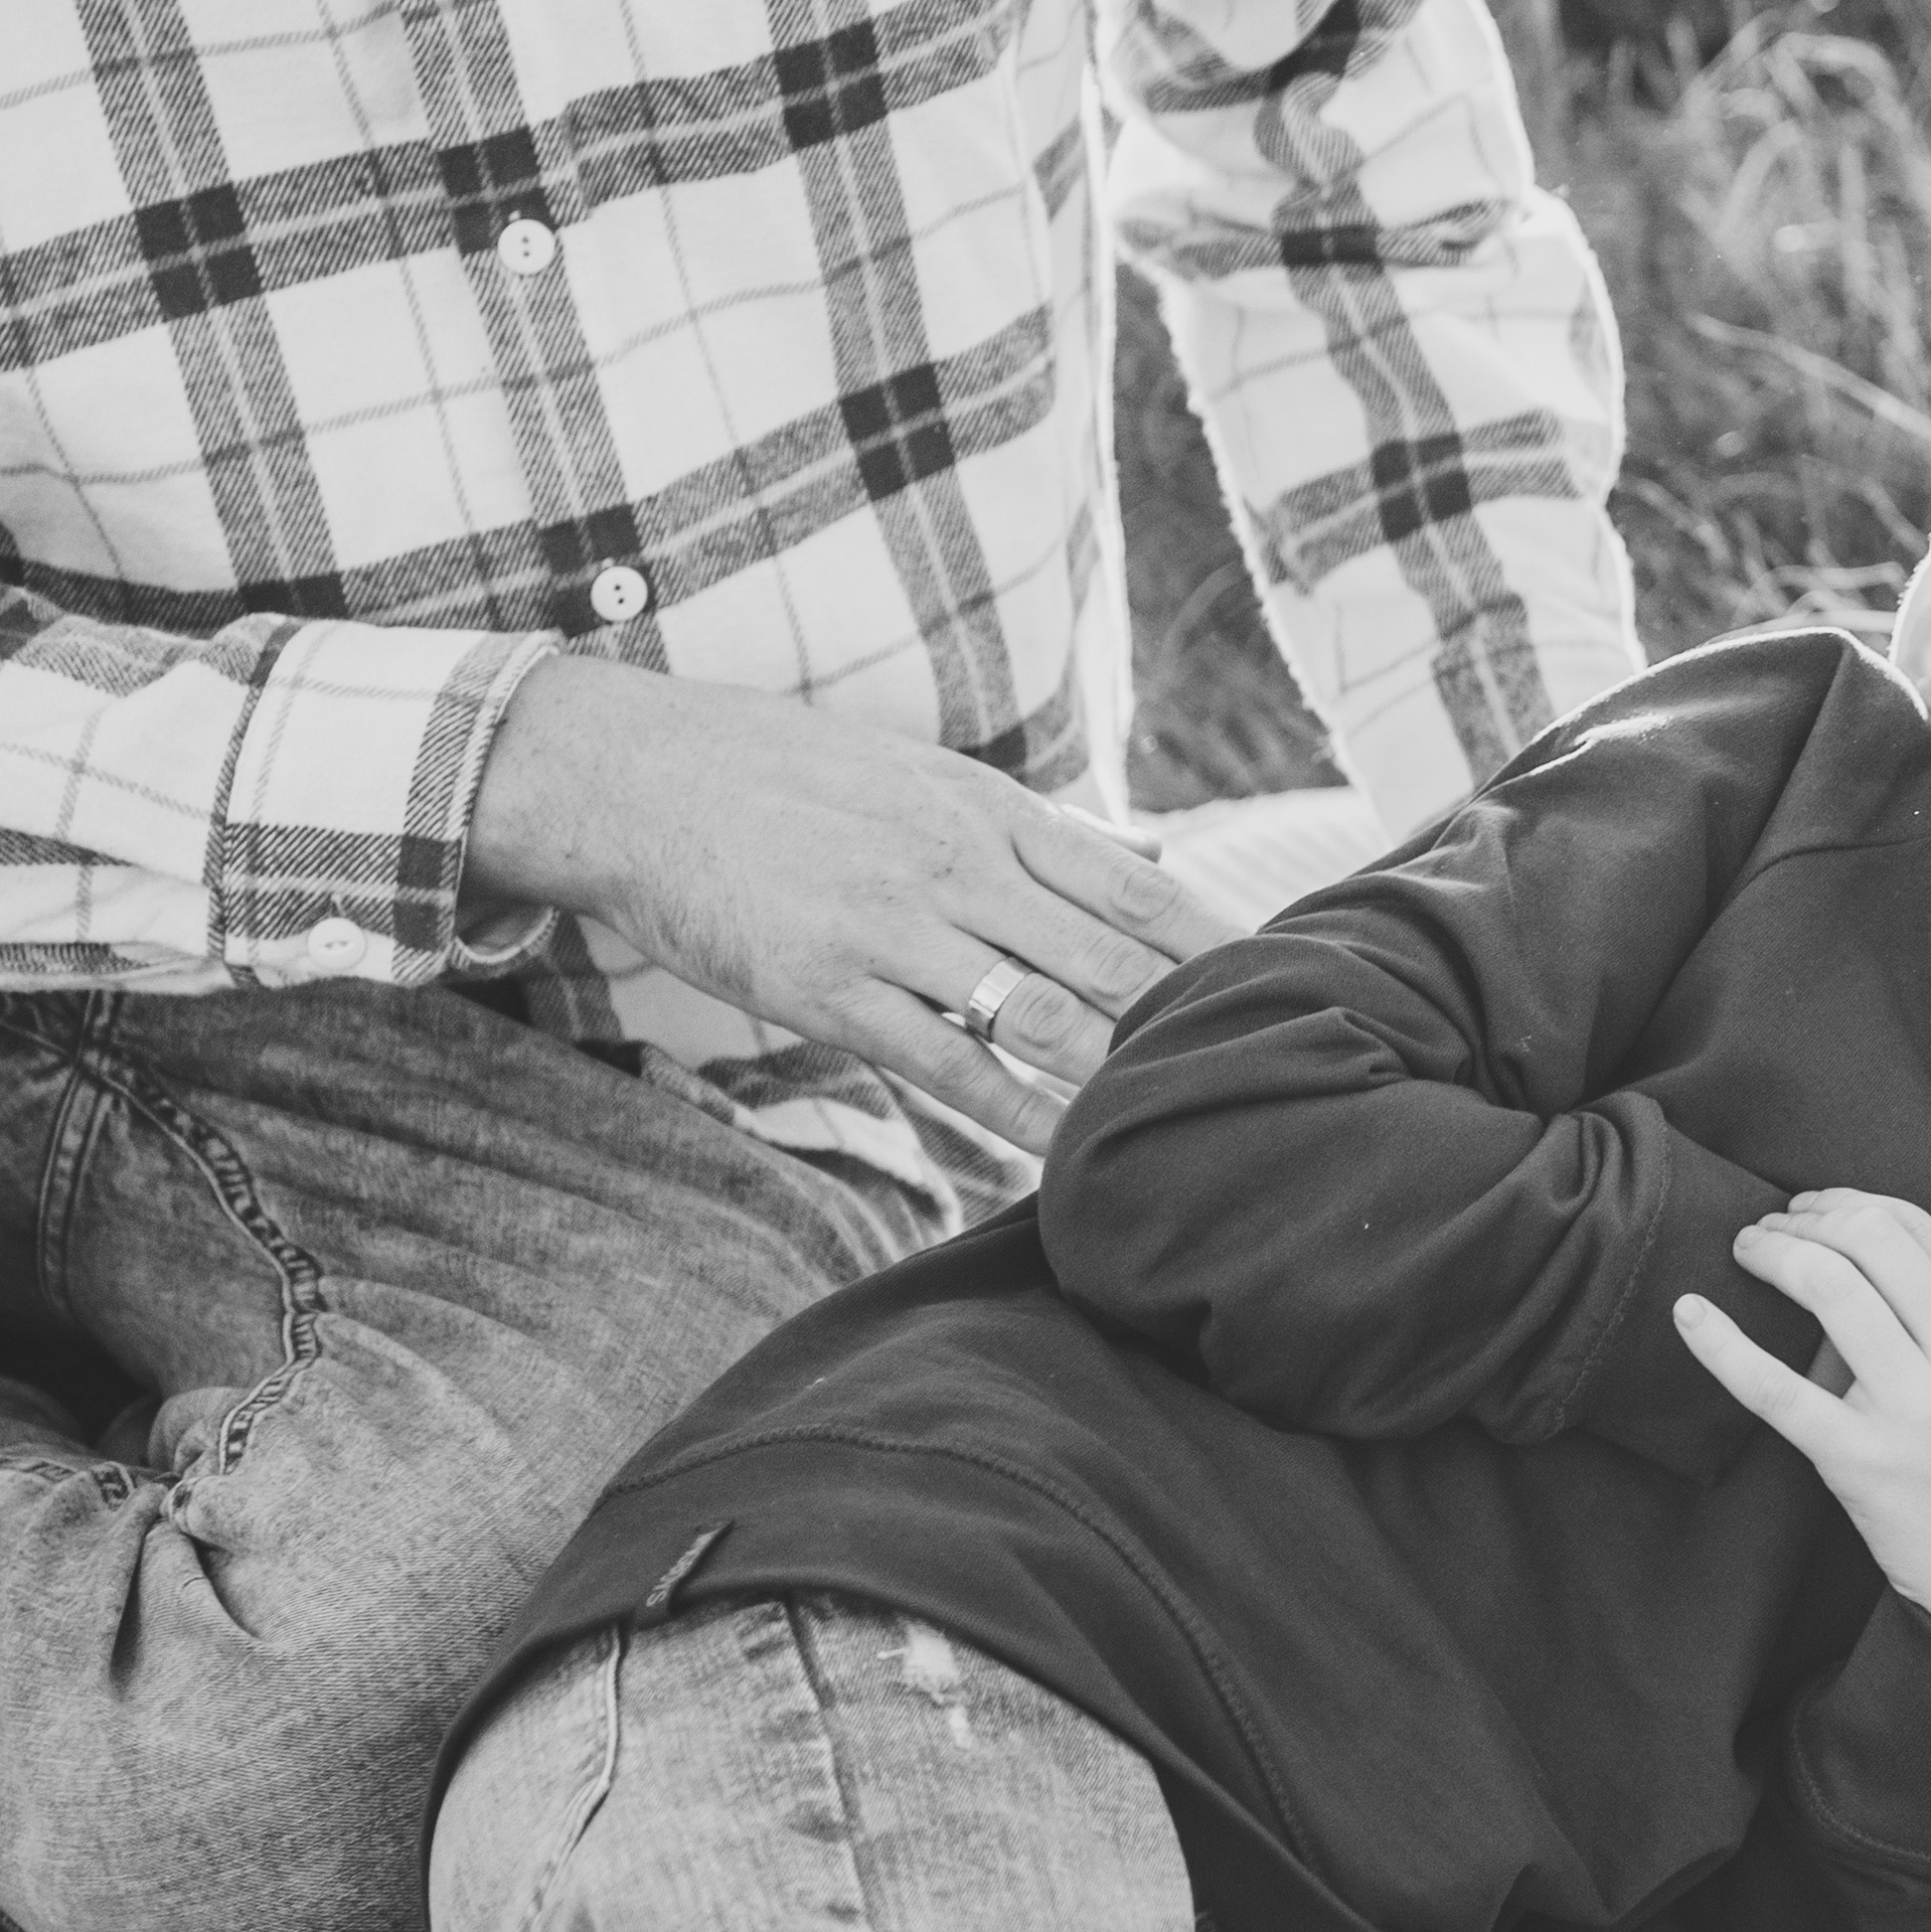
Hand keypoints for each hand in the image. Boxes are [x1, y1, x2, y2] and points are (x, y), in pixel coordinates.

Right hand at [466, 660, 1257, 1152]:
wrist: (640, 778)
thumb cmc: (785, 776)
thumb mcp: (924, 774)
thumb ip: (1031, 828)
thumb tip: (1143, 856)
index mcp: (987, 811)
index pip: (1131, 885)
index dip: (1213, 942)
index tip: (1290, 981)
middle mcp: (957, 865)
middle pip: (1106, 954)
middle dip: (1190, 1016)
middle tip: (1275, 1068)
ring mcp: (893, 928)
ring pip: (1037, 1011)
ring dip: (1115, 1072)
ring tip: (1191, 1123)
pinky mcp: (828, 989)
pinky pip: (941, 1064)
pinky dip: (1010, 1116)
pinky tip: (1061, 1156)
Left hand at [1676, 1194, 1930, 1710]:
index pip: (1918, 1229)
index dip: (1855, 1204)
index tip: (1817, 1207)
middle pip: (1870, 1241)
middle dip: (1809, 1216)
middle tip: (1774, 1224)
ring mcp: (1912, 1410)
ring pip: (1829, 1288)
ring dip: (1775, 1251)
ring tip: (1746, 1249)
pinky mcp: (1861, 1466)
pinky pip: (1779, 1393)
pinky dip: (1725, 1347)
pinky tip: (1688, 1313)